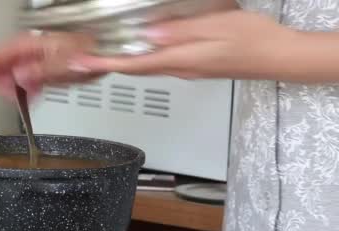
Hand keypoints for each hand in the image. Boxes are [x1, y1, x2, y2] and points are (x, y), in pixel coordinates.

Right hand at [0, 32, 100, 99]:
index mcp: (27, 45)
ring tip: (26, 97)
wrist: (101, 55)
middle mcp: (26, 52)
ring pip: (9, 77)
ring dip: (13, 91)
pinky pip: (23, 82)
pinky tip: (33, 96)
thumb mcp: (62, 64)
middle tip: (11, 98)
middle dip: (0, 86)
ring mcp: (31, 60)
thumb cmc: (86, 52)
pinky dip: (24, 92)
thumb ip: (39, 71)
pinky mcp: (38, 69)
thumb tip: (18, 78)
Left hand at [69, 10, 298, 80]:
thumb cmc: (253, 40)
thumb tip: (149, 34)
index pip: (134, 64)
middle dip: (108, 65)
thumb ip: (181, 31)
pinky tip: (139, 50)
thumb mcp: (217, 27)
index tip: (83, 62)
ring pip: (146, 68)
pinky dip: (141, 59)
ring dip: (122, 63)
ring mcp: (187, 71)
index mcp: (181, 60)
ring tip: (104, 54)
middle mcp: (180, 70)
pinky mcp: (194, 68)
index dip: (106, 63)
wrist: (279, 57)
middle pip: (136, 70)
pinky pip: (159, 65)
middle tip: (85, 58)